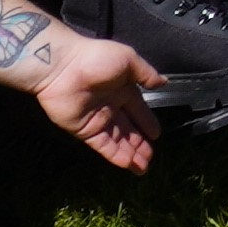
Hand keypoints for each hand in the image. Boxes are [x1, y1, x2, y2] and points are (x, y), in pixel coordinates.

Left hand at [32, 32, 159, 169]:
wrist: (62, 66)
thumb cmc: (96, 58)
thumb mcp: (128, 59)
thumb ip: (146, 73)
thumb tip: (165, 82)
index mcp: (123, 90)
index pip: (139, 110)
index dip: (147, 123)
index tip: (156, 135)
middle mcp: (112, 107)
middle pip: (129, 129)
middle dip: (140, 144)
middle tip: (150, 158)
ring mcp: (97, 120)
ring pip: (118, 140)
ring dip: (130, 153)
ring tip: (143, 167)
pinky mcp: (84, 131)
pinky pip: (103, 145)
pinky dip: (115, 155)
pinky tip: (128, 163)